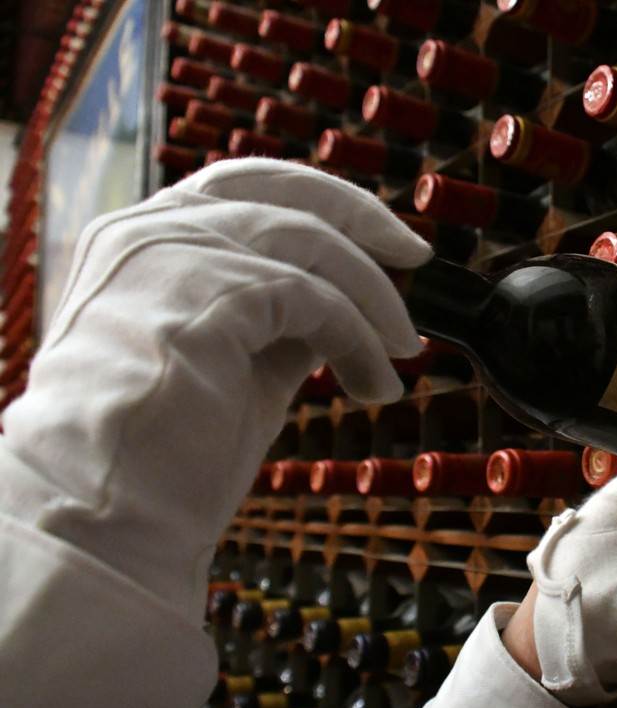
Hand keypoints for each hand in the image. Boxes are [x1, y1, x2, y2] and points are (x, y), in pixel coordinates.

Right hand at [1, 159, 428, 617]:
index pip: (248, 188)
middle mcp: (148, 230)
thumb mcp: (235, 362)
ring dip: (374, 302)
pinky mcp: (207, 294)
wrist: (107, 516)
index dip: (327, 205)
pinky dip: (360, 341)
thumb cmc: (160, 457)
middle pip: (283, 190)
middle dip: (364, 219)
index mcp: (143, 240)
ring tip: (399, 355)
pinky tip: (374, 385)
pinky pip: (316, 299)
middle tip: (417, 257)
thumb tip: (345, 307)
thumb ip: (280, 319)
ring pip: (311, 244)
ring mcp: (172, 254)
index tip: (386, 241)